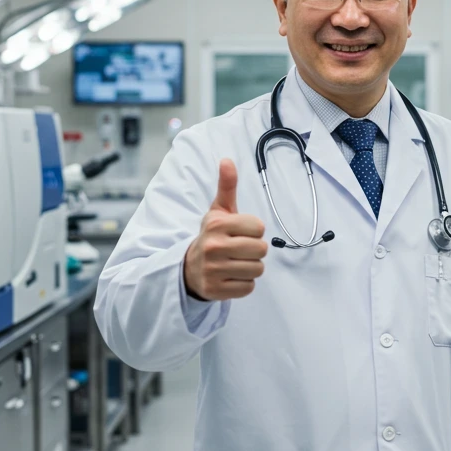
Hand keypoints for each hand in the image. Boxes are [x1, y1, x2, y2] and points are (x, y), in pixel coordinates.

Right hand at [184, 159, 267, 300]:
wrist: (189, 268)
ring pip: (257, 269)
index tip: (241, 233)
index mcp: (216, 224)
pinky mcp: (215, 290)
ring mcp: (213, 270)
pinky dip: (244, 284)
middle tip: (240, 250)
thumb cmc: (212, 236)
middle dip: (255, 250)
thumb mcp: (218, 211)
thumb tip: (227, 160)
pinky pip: (248, 288)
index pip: (259, 228)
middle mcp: (213, 247)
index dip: (254, 231)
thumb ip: (227, 186)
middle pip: (261, 249)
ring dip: (251, 267)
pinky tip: (231, 277)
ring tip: (236, 263)